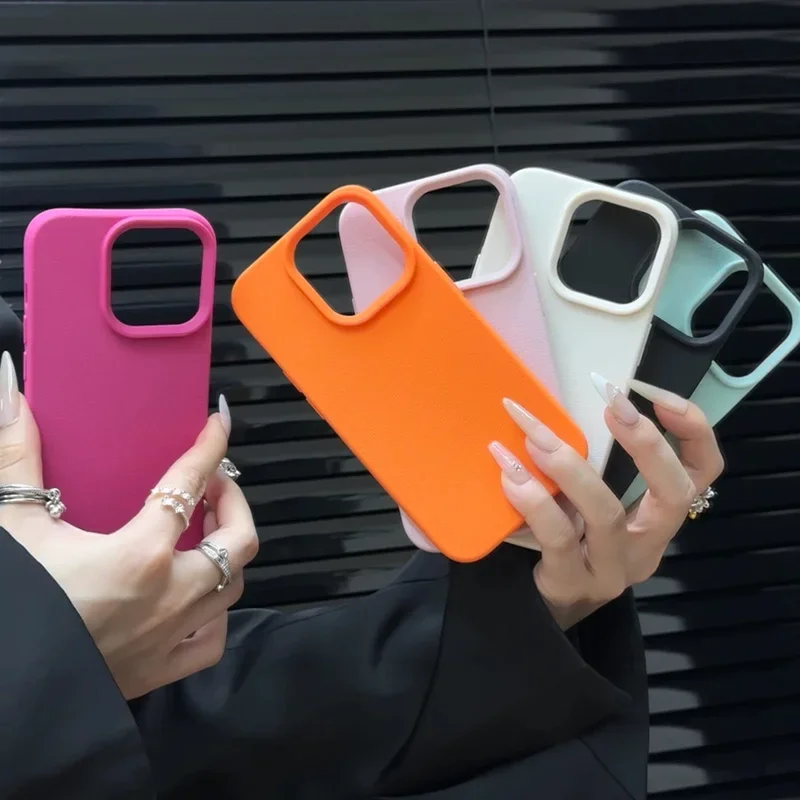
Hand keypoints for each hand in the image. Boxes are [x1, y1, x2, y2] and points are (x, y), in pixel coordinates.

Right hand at [0, 352, 258, 697]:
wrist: (5, 691)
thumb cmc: (14, 608)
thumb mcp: (14, 528)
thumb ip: (18, 459)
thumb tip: (11, 393)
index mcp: (141, 553)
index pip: (189, 485)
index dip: (210, 448)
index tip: (219, 424)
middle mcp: (171, 593)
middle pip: (238, 538)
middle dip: (233, 502)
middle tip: (213, 485)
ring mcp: (172, 635)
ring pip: (233, 585)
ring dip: (228, 552)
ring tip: (207, 534)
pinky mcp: (160, 671)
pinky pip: (212, 641)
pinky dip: (215, 614)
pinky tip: (199, 599)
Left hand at [489, 374, 723, 629]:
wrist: (534, 612)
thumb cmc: (560, 544)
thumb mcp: (584, 505)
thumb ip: (586, 468)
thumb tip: (553, 407)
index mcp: (656, 520)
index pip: (701, 473)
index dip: (692, 431)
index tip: (654, 395)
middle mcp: (645, 547)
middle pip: (673, 494)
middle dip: (646, 443)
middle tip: (611, 404)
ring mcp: (611, 571)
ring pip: (606, 514)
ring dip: (569, 466)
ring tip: (533, 436)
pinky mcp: (572, 586)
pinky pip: (557, 538)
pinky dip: (533, 500)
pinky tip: (509, 476)